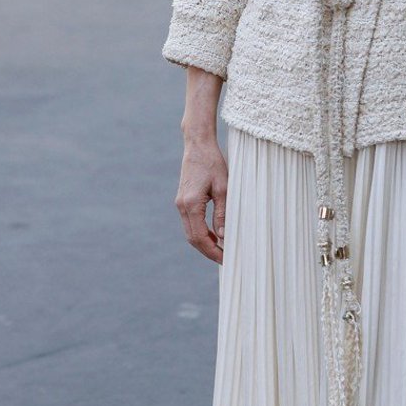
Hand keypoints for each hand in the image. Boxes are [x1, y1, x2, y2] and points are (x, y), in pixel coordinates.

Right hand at [176, 135, 227, 262]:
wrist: (198, 146)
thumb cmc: (213, 164)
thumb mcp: (223, 189)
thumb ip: (222, 213)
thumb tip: (223, 236)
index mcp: (191, 204)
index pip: (200, 237)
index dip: (212, 251)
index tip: (225, 259)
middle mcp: (182, 206)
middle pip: (192, 238)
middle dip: (208, 251)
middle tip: (225, 259)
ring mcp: (180, 203)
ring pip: (190, 232)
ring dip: (204, 243)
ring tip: (221, 250)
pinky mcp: (182, 200)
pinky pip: (190, 223)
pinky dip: (201, 233)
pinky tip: (214, 235)